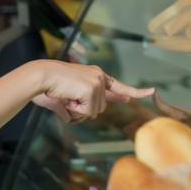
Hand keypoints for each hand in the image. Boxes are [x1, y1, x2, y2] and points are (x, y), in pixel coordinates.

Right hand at [32, 60, 152, 122]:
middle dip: (83, 110)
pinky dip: (75, 111)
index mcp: (95, 75)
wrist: (39, 76)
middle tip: (66, 98)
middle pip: (100, 109)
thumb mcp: (68, 96)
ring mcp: (97, 82)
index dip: (133, 92)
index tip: (151, 91)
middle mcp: (99, 76)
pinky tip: (67, 98)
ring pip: (94, 112)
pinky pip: (87, 113)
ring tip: (65, 96)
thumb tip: (92, 113)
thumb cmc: (48, 87)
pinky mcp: (92, 89)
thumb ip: (83, 104)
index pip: (118, 86)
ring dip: (77, 110)